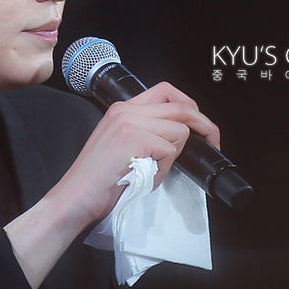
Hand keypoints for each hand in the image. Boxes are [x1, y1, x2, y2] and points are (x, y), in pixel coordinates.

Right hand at [53, 82, 219, 227]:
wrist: (76, 197)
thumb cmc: (97, 180)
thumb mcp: (121, 146)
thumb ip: (145, 132)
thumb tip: (179, 135)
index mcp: (121, 109)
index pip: (166, 91)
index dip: (189, 105)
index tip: (199, 123)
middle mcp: (126, 110)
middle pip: (181, 107)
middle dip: (204, 125)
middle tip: (213, 141)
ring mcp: (130, 123)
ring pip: (179, 131)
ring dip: (173, 156)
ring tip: (151, 170)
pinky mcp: (135, 140)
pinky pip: (170, 150)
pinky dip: (163, 168)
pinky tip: (145, 175)